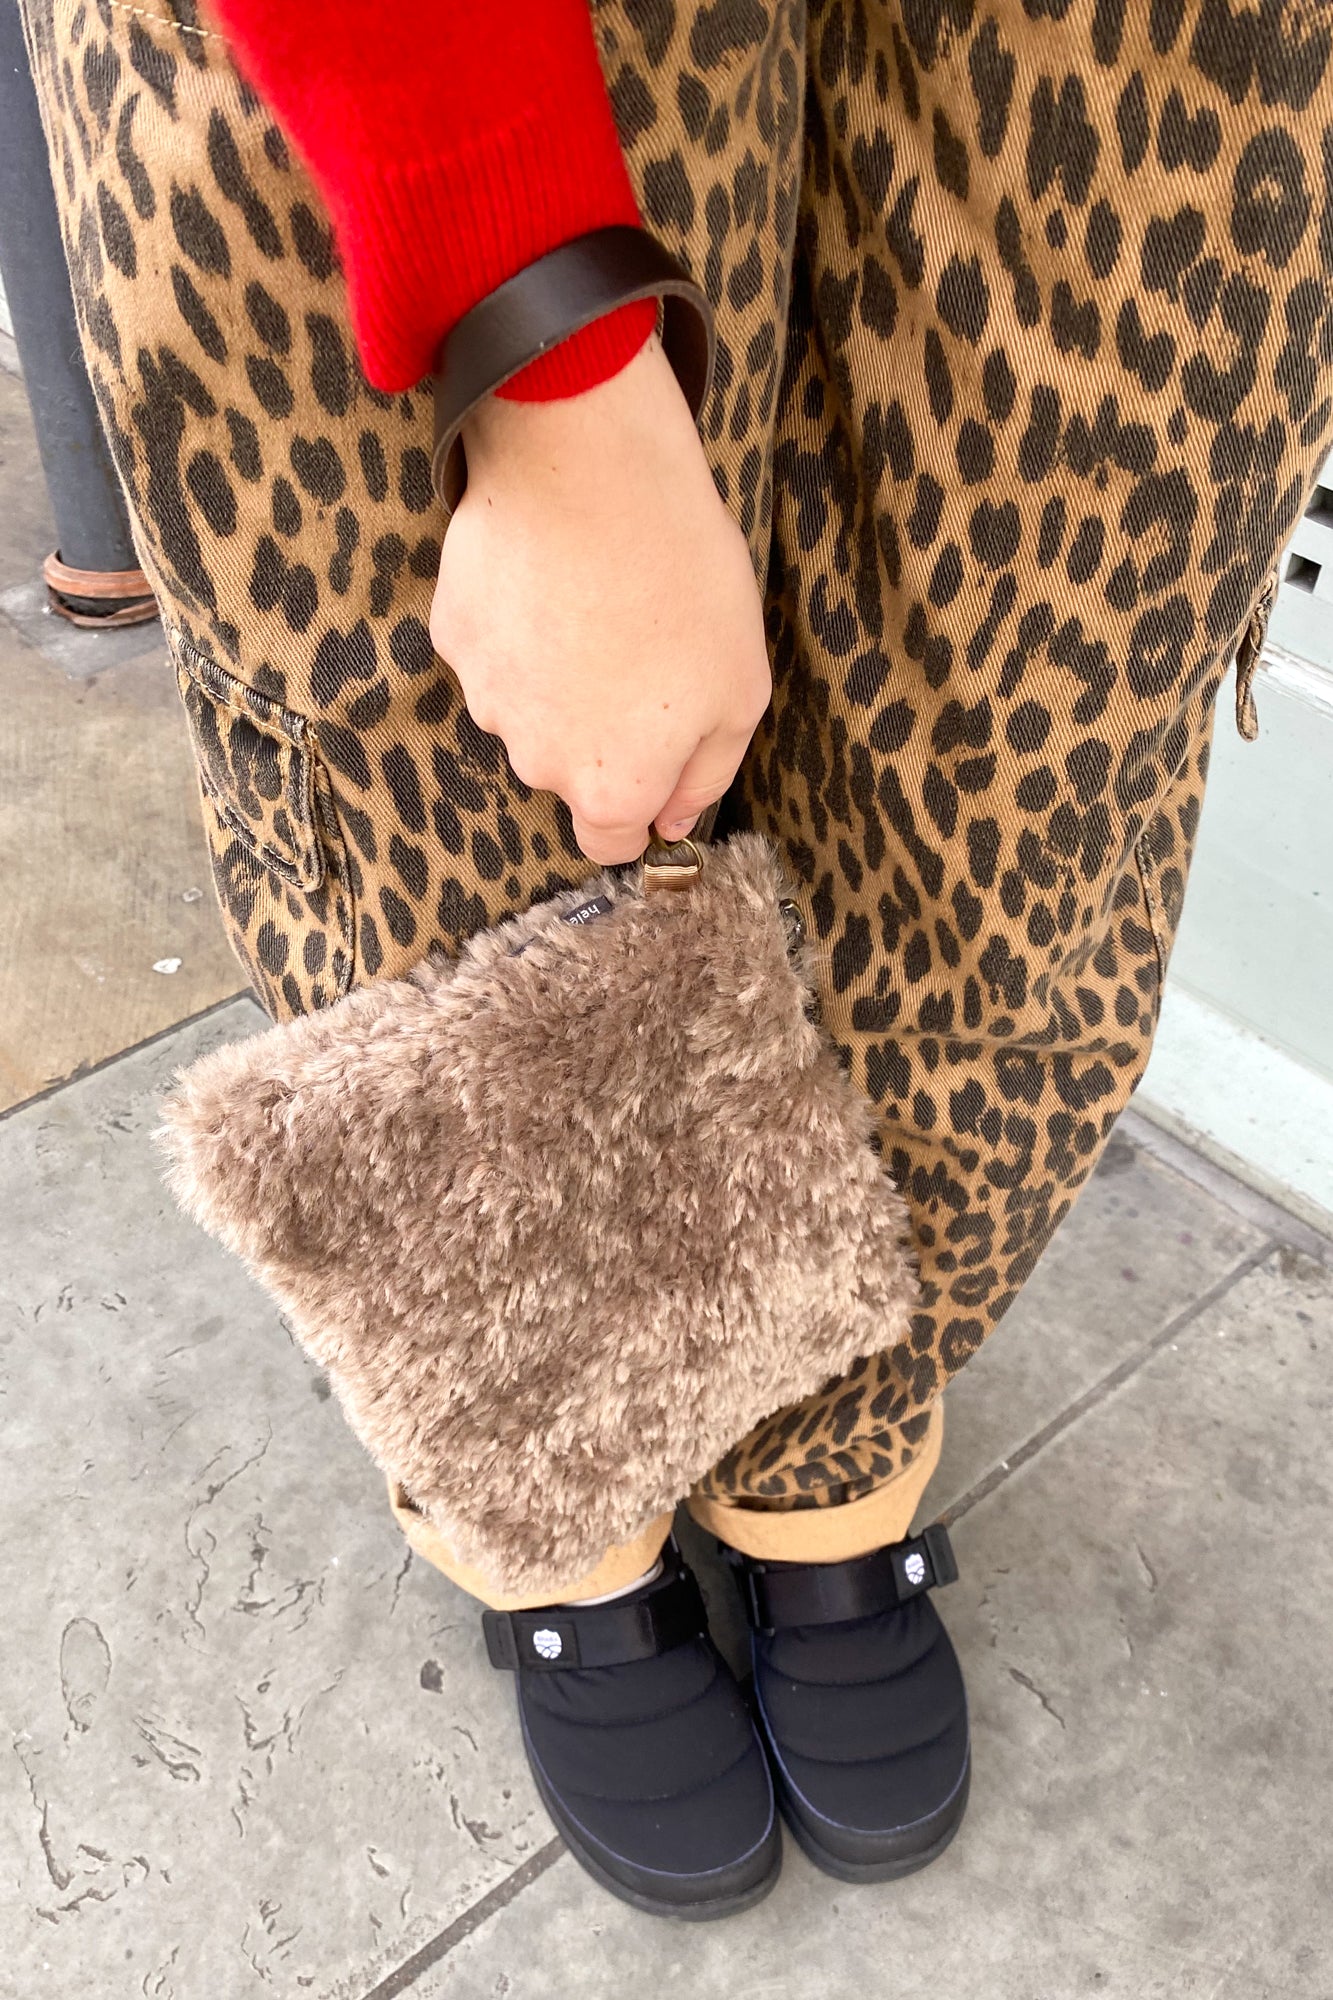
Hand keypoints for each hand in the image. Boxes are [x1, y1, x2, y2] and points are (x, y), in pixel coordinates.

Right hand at [429, 335, 770, 864]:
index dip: (637, 813)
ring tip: (600, 603)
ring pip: (528, 710)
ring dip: (559, 678)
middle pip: (568, 771)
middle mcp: (536, 760)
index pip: (608, 843)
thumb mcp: (740, 691)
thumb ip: (706, 774)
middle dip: (601, 733)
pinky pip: (494, 649)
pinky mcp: (454, 635)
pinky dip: (520, 626)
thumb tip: (672, 820)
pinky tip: (553, 576)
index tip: (657, 766)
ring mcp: (486, 697)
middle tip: (643, 652)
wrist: (591, 473)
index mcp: (610, 786)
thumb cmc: (682, 582)